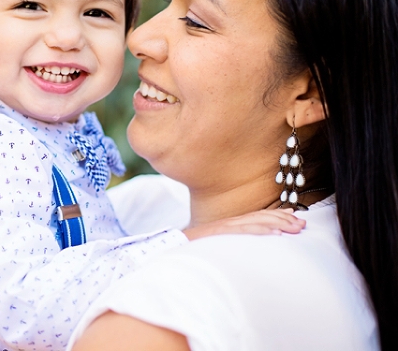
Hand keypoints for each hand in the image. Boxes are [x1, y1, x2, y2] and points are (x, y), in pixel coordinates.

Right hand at [183, 208, 304, 240]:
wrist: (166, 248)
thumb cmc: (189, 252)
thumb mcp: (213, 246)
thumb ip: (228, 244)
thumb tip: (244, 251)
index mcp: (227, 226)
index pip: (256, 217)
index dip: (277, 215)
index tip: (294, 217)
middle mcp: (227, 223)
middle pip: (259, 216)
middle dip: (283, 219)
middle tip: (302, 224)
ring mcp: (223, 227)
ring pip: (255, 221)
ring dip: (278, 223)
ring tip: (296, 228)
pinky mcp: (218, 233)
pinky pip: (243, 231)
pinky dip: (260, 230)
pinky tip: (276, 233)